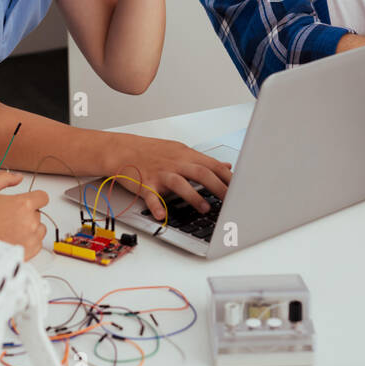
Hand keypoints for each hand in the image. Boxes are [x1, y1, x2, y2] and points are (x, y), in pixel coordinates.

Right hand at [0, 172, 48, 259]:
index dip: (34, 197)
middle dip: (27, 213)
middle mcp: (29, 222)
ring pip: (39, 229)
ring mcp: (29, 239)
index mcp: (22, 205)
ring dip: (29, 228)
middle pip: (38, 213)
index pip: (43, 197)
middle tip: (9, 216)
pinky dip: (28, 242)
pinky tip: (13, 238)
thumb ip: (3, 178)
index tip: (27, 201)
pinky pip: (37, 245)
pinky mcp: (27, 253)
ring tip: (10, 228)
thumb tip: (17, 177)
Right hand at [106, 135, 233, 219]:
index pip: (212, 165)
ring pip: (180, 183)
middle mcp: (175, 163)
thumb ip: (204, 161)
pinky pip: (151, 196)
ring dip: (193, 196)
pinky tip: (162, 215)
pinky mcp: (145, 184)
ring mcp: (160, 173)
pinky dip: (156, 206)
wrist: (122, 150)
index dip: (228, 177)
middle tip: (232, 200)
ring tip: (205, 209)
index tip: (242, 188)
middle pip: (201, 173)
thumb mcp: (180, 151)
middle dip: (218, 187)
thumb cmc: (152, 152)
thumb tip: (226, 167)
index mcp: (185, 155)